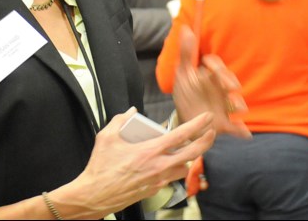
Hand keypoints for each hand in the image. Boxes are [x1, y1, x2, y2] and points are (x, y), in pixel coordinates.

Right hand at [51, 107, 215, 217]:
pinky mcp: (155, 190)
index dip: (197, 124)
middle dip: (206, 141)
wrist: (96, 195)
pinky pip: (171, 178)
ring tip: (186, 149)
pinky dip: (173, 169)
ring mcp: (159, 180)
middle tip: (211, 131)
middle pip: (193, 153)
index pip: (181, 135)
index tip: (206, 117)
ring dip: (189, 158)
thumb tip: (130, 112)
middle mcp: (159, 166)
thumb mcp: (106, 137)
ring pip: (184, 168)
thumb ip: (119, 120)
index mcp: (150, 151)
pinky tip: (166, 163)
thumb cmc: (101, 168)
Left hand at [172, 24, 251, 138]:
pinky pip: (237, 127)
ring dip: (239, 104)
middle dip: (230, 83)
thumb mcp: (182, 73)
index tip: (210, 66)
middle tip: (231, 88)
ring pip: (236, 102)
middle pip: (228, 81)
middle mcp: (220, 89)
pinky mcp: (226, 123)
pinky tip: (244, 133)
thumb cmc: (186, 94)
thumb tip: (185, 28)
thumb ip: (186, 52)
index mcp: (209, 76)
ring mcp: (224, 106)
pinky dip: (242, 130)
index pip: (215, 66)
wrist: (186, 120)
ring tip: (239, 109)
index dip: (215, 66)